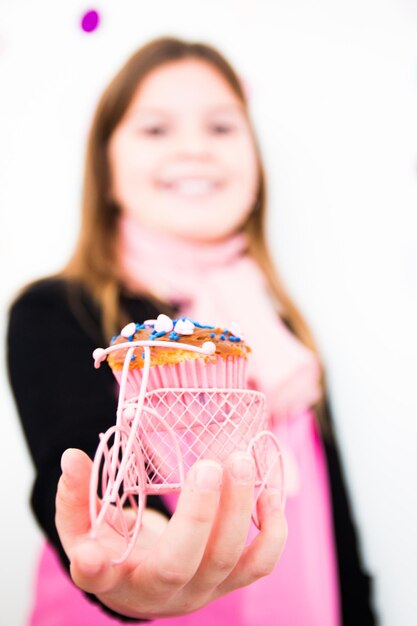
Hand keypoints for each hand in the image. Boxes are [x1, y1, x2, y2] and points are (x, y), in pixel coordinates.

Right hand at [56, 448, 286, 618]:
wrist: (149, 580)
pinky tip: (267, 488)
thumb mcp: (85, 525)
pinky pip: (261, 562)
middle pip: (180, 564)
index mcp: (116, 577)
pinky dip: (273, 527)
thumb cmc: (116, 548)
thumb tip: (71, 457)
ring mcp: (202, 590)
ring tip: (242, 461)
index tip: (88, 552)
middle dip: (198, 514)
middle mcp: (161, 592)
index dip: (93, 567)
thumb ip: (75, 495)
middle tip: (209, 464)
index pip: (98, 578)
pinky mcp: (232, 581)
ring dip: (240, 508)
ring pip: (228, 559)